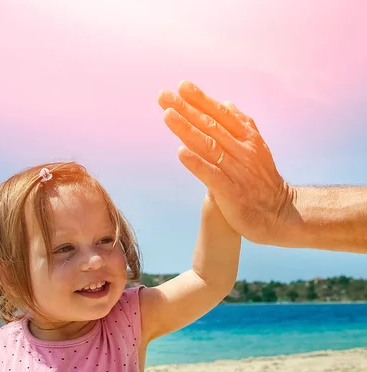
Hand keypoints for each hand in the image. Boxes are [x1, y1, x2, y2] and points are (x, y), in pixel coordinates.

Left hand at [158, 80, 296, 245]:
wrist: (279, 215)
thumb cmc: (262, 181)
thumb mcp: (256, 148)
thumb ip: (241, 126)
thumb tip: (227, 103)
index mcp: (247, 138)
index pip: (221, 114)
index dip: (201, 99)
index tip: (182, 85)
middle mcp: (242, 151)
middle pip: (211, 125)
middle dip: (186, 108)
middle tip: (164, 95)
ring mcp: (237, 171)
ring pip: (209, 146)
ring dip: (187, 129)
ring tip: (167, 115)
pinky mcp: (232, 193)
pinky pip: (212, 175)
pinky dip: (197, 163)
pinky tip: (180, 153)